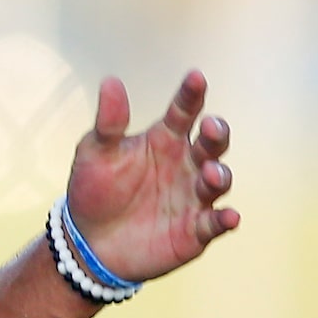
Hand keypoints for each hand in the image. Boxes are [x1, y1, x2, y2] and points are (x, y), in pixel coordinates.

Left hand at [64, 70, 237, 282]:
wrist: (88, 241)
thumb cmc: (94, 189)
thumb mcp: (95, 153)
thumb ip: (109, 122)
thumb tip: (111, 81)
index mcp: (164, 139)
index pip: (183, 111)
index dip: (191, 94)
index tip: (195, 77)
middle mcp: (186, 164)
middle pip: (211, 143)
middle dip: (216, 134)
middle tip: (211, 127)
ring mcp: (194, 196)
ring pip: (218, 180)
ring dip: (219, 175)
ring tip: (211, 173)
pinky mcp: (196, 229)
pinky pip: (215, 223)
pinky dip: (224, 220)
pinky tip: (230, 217)